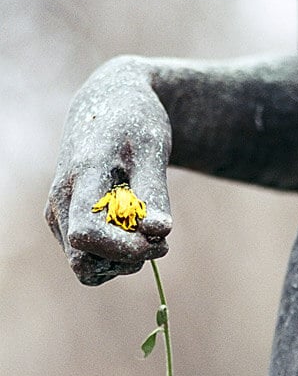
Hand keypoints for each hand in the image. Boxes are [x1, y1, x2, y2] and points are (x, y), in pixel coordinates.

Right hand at [45, 57, 171, 285]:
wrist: (110, 108)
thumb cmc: (135, 124)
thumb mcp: (152, 149)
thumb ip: (155, 192)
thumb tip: (160, 232)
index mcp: (81, 176)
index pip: (86, 233)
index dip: (122, 248)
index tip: (156, 238)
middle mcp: (60, 201)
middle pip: (84, 261)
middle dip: (126, 259)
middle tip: (160, 239)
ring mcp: (59, 216)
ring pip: (87, 267)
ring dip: (124, 260)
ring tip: (148, 228)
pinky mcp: (67, 224)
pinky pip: (90, 260)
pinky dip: (116, 256)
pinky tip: (134, 231)